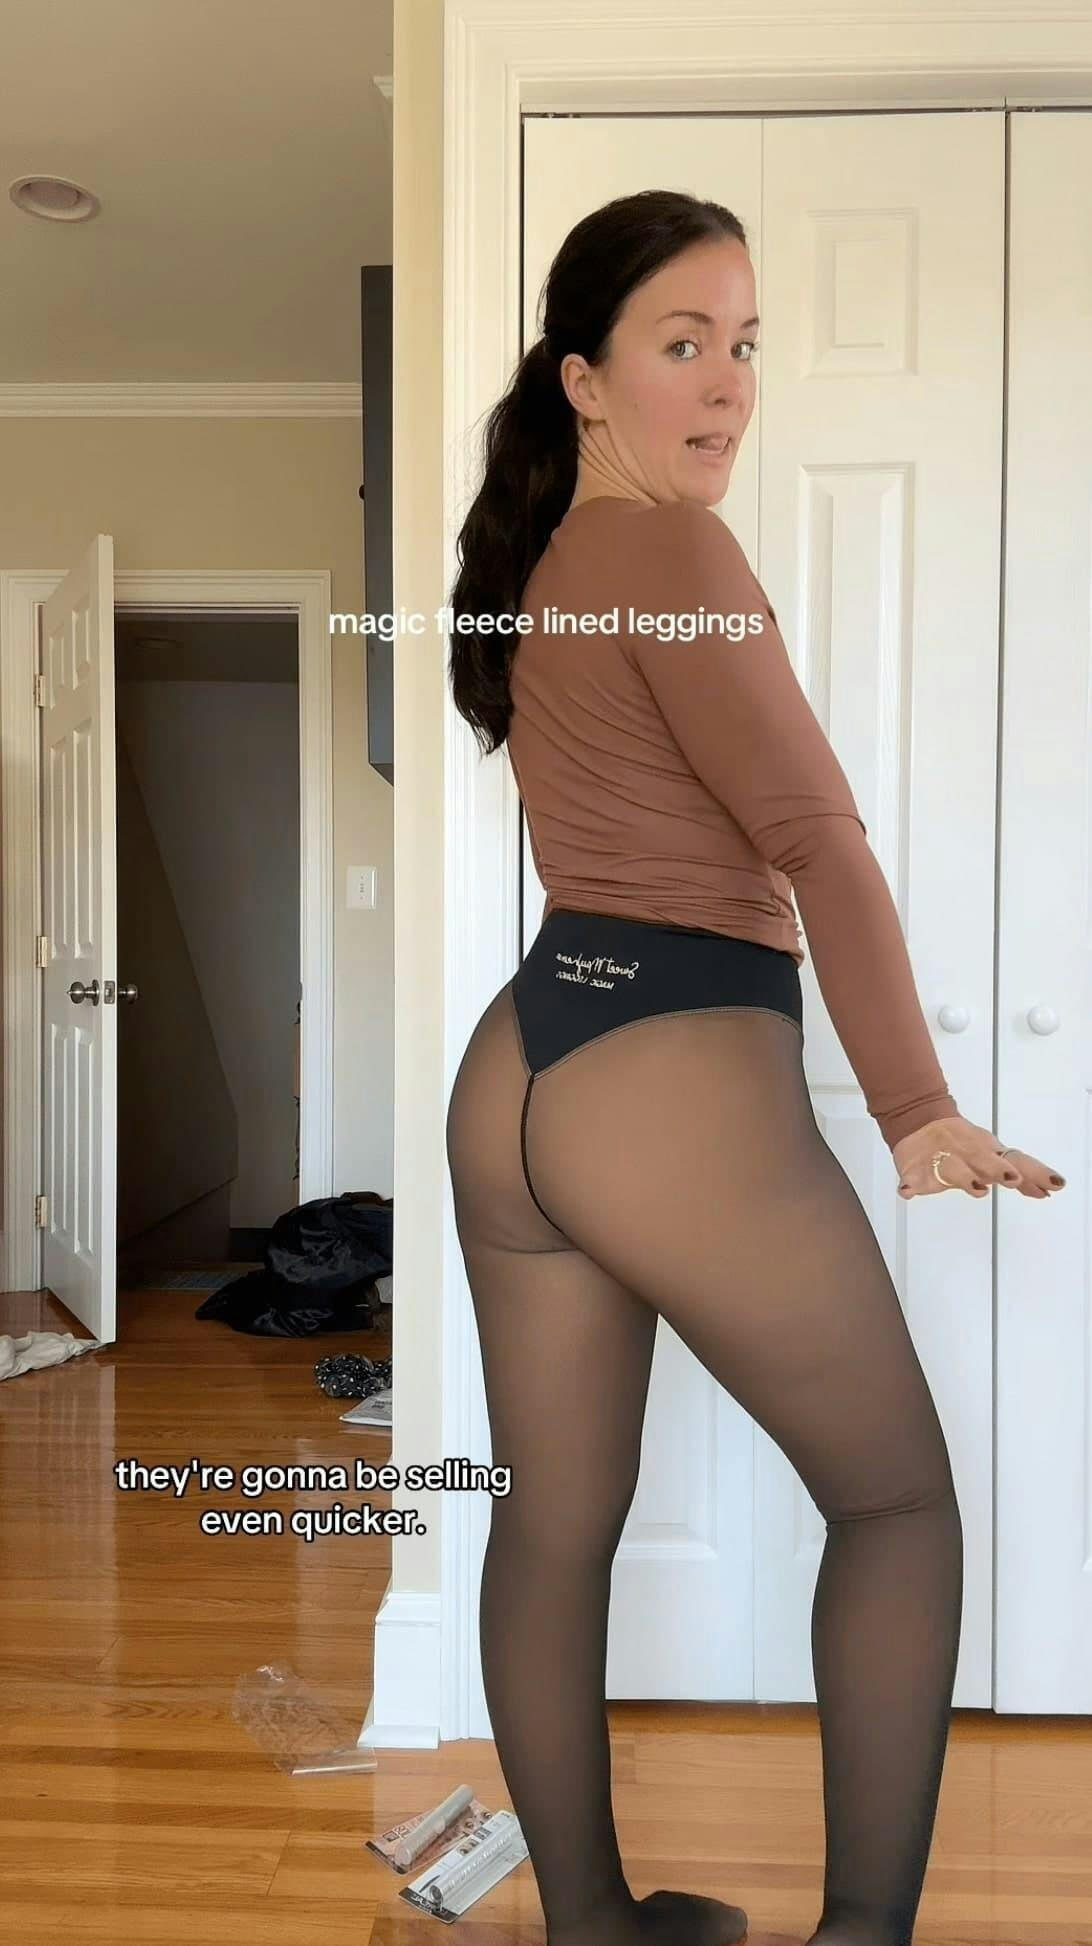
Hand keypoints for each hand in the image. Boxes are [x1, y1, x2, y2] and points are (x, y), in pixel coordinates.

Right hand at [891, 1115, 1066, 1200]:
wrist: (919, 1120)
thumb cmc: (963, 1143)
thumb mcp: (995, 1154)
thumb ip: (1022, 1172)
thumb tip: (1051, 1187)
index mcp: (988, 1151)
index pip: (1017, 1161)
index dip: (1035, 1173)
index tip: (1054, 1185)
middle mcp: (967, 1154)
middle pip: (984, 1160)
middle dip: (999, 1169)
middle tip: (1013, 1178)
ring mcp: (940, 1161)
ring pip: (953, 1169)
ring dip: (964, 1177)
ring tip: (976, 1188)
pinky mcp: (915, 1169)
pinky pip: (910, 1178)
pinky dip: (909, 1185)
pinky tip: (908, 1192)